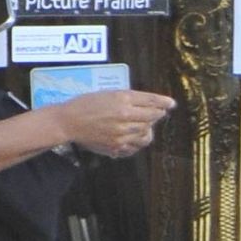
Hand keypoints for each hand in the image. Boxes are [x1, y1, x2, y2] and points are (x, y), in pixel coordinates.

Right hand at [57, 89, 175, 157]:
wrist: (69, 122)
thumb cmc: (86, 104)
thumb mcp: (109, 93)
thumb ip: (130, 98)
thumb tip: (151, 103)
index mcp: (122, 100)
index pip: (151, 101)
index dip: (164, 102)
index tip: (171, 104)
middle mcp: (124, 116)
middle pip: (152, 117)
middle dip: (156, 114)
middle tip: (155, 113)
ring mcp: (121, 133)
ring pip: (146, 132)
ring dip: (148, 128)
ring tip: (142, 125)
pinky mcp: (116, 146)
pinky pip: (136, 146)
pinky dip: (138, 141)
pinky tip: (133, 136)